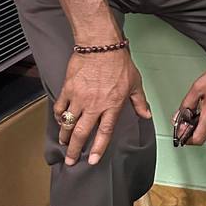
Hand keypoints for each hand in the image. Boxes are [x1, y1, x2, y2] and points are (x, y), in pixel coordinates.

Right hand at [55, 50, 150, 165]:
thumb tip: (146, 114)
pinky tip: (60, 121)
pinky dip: (58, 116)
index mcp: (112, 105)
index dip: (98, 148)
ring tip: (63, 143)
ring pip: (68, 123)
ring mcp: (79, 97)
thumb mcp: (134, 83)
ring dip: (64, 135)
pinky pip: (60, 107)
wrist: (101, 45)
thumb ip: (139, 101)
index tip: (92, 160)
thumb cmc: (119, 63)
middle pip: (82, 133)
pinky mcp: (68, 88)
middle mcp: (94, 105)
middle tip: (70, 160)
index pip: (105, 132)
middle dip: (74, 149)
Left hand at [173, 63, 205, 145]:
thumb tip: (179, 116)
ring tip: (194, 115)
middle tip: (184, 123)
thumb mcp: (197, 88)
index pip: (197, 139)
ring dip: (200, 127)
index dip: (186, 139)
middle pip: (203, 137)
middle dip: (191, 132)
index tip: (180, 133)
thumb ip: (186, 104)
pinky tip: (203, 112)